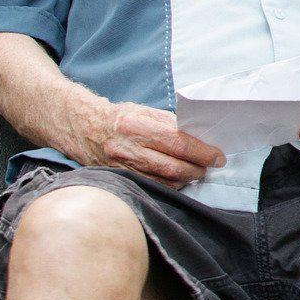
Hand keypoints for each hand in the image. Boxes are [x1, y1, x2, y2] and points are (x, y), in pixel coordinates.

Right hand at [73, 100, 224, 188]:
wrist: (82, 127)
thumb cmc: (120, 118)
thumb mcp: (145, 112)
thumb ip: (171, 124)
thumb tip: (199, 138)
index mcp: (137, 126)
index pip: (178, 142)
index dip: (202, 152)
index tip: (217, 156)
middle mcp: (127, 148)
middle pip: (172, 166)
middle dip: (197, 169)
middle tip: (209, 167)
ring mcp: (121, 167)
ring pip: (162, 181)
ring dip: (184, 180)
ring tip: (195, 173)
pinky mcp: (118, 178)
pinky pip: (150, 187)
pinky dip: (168, 185)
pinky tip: (176, 179)